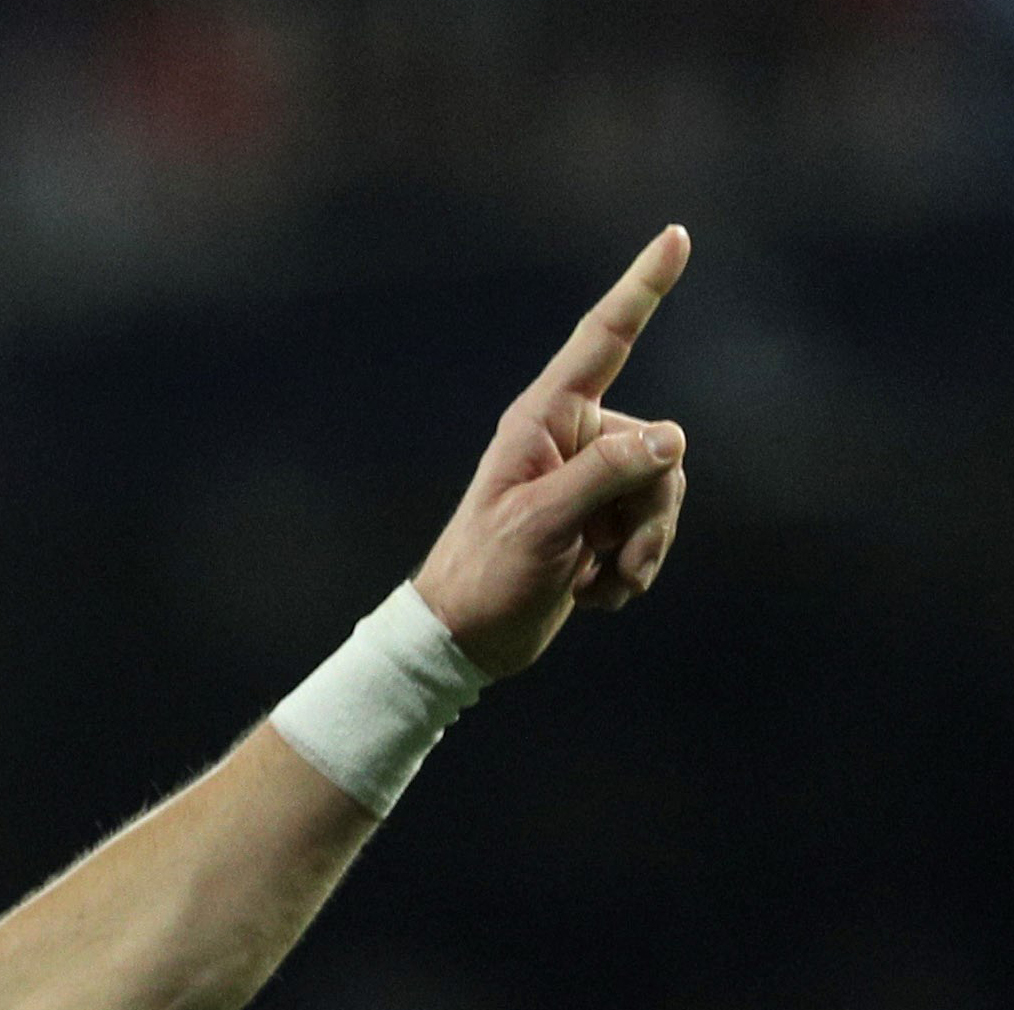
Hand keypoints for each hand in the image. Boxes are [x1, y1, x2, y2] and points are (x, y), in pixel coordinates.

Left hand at [412, 226, 692, 681]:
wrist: (467, 640)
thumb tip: (671, 436)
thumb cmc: (485, 575)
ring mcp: (590, 480)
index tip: (677, 234)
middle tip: (610, 560)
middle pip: (660, 448)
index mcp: (543, 421)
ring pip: (664, 492)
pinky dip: (633, 569)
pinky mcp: (602, 519)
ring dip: (644, 549)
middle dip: (651, 513)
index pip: (604, 341)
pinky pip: (653, 529)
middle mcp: (572, 439)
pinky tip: (593, 593)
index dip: (642, 288)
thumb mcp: (542, 523)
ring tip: (600, 585)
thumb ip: (606, 474)